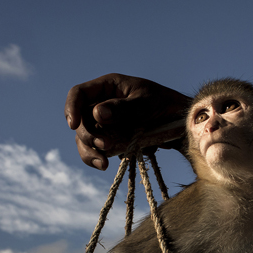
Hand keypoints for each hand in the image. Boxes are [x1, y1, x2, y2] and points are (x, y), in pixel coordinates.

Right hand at [64, 73, 190, 169]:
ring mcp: (105, 124)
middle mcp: (102, 104)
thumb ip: (123, 108)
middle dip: (88, 135)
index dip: (72, 108)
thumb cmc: (166, 104)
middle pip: (80, 121)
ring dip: (89, 151)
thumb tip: (97, 113)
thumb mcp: (147, 103)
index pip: (79, 94)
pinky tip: (104, 165)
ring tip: (104, 162)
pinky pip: (96, 150)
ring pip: (85, 138)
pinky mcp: (112, 140)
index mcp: (107, 87)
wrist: (181, 123)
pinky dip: (97, 158)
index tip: (73, 124)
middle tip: (105, 145)